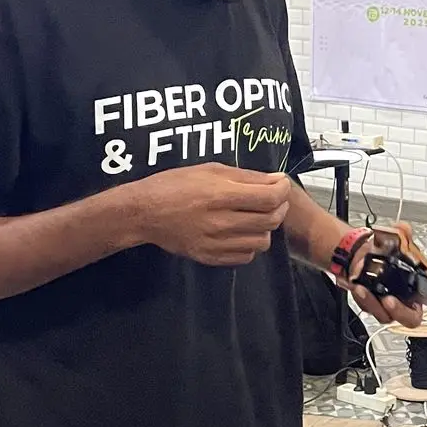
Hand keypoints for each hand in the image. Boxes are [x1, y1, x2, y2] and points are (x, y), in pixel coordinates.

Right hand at [130, 164, 292, 266]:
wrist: (144, 212)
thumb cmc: (174, 184)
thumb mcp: (210, 169)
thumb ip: (245, 176)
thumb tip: (275, 180)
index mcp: (220, 194)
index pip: (270, 198)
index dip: (283, 190)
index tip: (280, 183)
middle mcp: (220, 221)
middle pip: (271, 220)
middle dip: (279, 207)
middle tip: (273, 199)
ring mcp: (215, 243)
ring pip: (262, 242)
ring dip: (265, 228)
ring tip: (255, 217)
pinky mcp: (210, 257)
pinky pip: (245, 256)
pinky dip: (249, 245)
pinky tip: (241, 232)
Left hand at [338, 222, 426, 328]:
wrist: (360, 254)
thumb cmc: (384, 251)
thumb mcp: (396, 238)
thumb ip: (402, 232)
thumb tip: (403, 228)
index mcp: (421, 285)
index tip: (425, 293)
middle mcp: (408, 299)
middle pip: (411, 318)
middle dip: (400, 311)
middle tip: (389, 300)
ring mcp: (390, 306)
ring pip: (386, 316)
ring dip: (373, 304)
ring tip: (363, 289)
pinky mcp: (373, 306)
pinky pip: (369, 309)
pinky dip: (362, 299)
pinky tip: (356, 286)